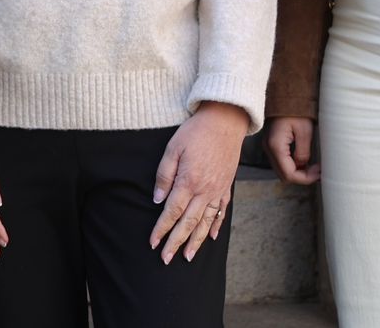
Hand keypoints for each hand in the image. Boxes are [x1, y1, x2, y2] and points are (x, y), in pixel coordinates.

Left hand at [150, 103, 249, 263]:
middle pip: (188, 223)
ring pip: (205, 222)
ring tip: (188, 256)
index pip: (171, 212)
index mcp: (189, 181)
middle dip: (176, 242)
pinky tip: (210, 237)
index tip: (153, 243)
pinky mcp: (226, 186)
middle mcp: (205, 190)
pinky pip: (221, 210)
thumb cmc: (195, 132)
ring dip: (196, 241)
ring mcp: (218, 190)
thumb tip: (158, 200)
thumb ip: (164, 175)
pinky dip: (216, 225)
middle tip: (166, 259)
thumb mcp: (173, 148)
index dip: (161, 229)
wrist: (225, 121)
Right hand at [265, 116, 320, 185]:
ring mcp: (268, 147)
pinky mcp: (272, 144)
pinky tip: (304, 160)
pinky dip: (293, 165)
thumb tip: (303, 166)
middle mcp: (268, 149)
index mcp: (276, 146)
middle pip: (284, 175)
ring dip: (297, 172)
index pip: (289, 174)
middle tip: (317, 171)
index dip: (305, 178)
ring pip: (282, 170)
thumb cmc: (295, 110)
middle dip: (301, 177)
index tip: (319, 172)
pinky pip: (281, 162)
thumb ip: (303, 152)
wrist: (285, 96)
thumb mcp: (305, 131)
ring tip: (313, 166)